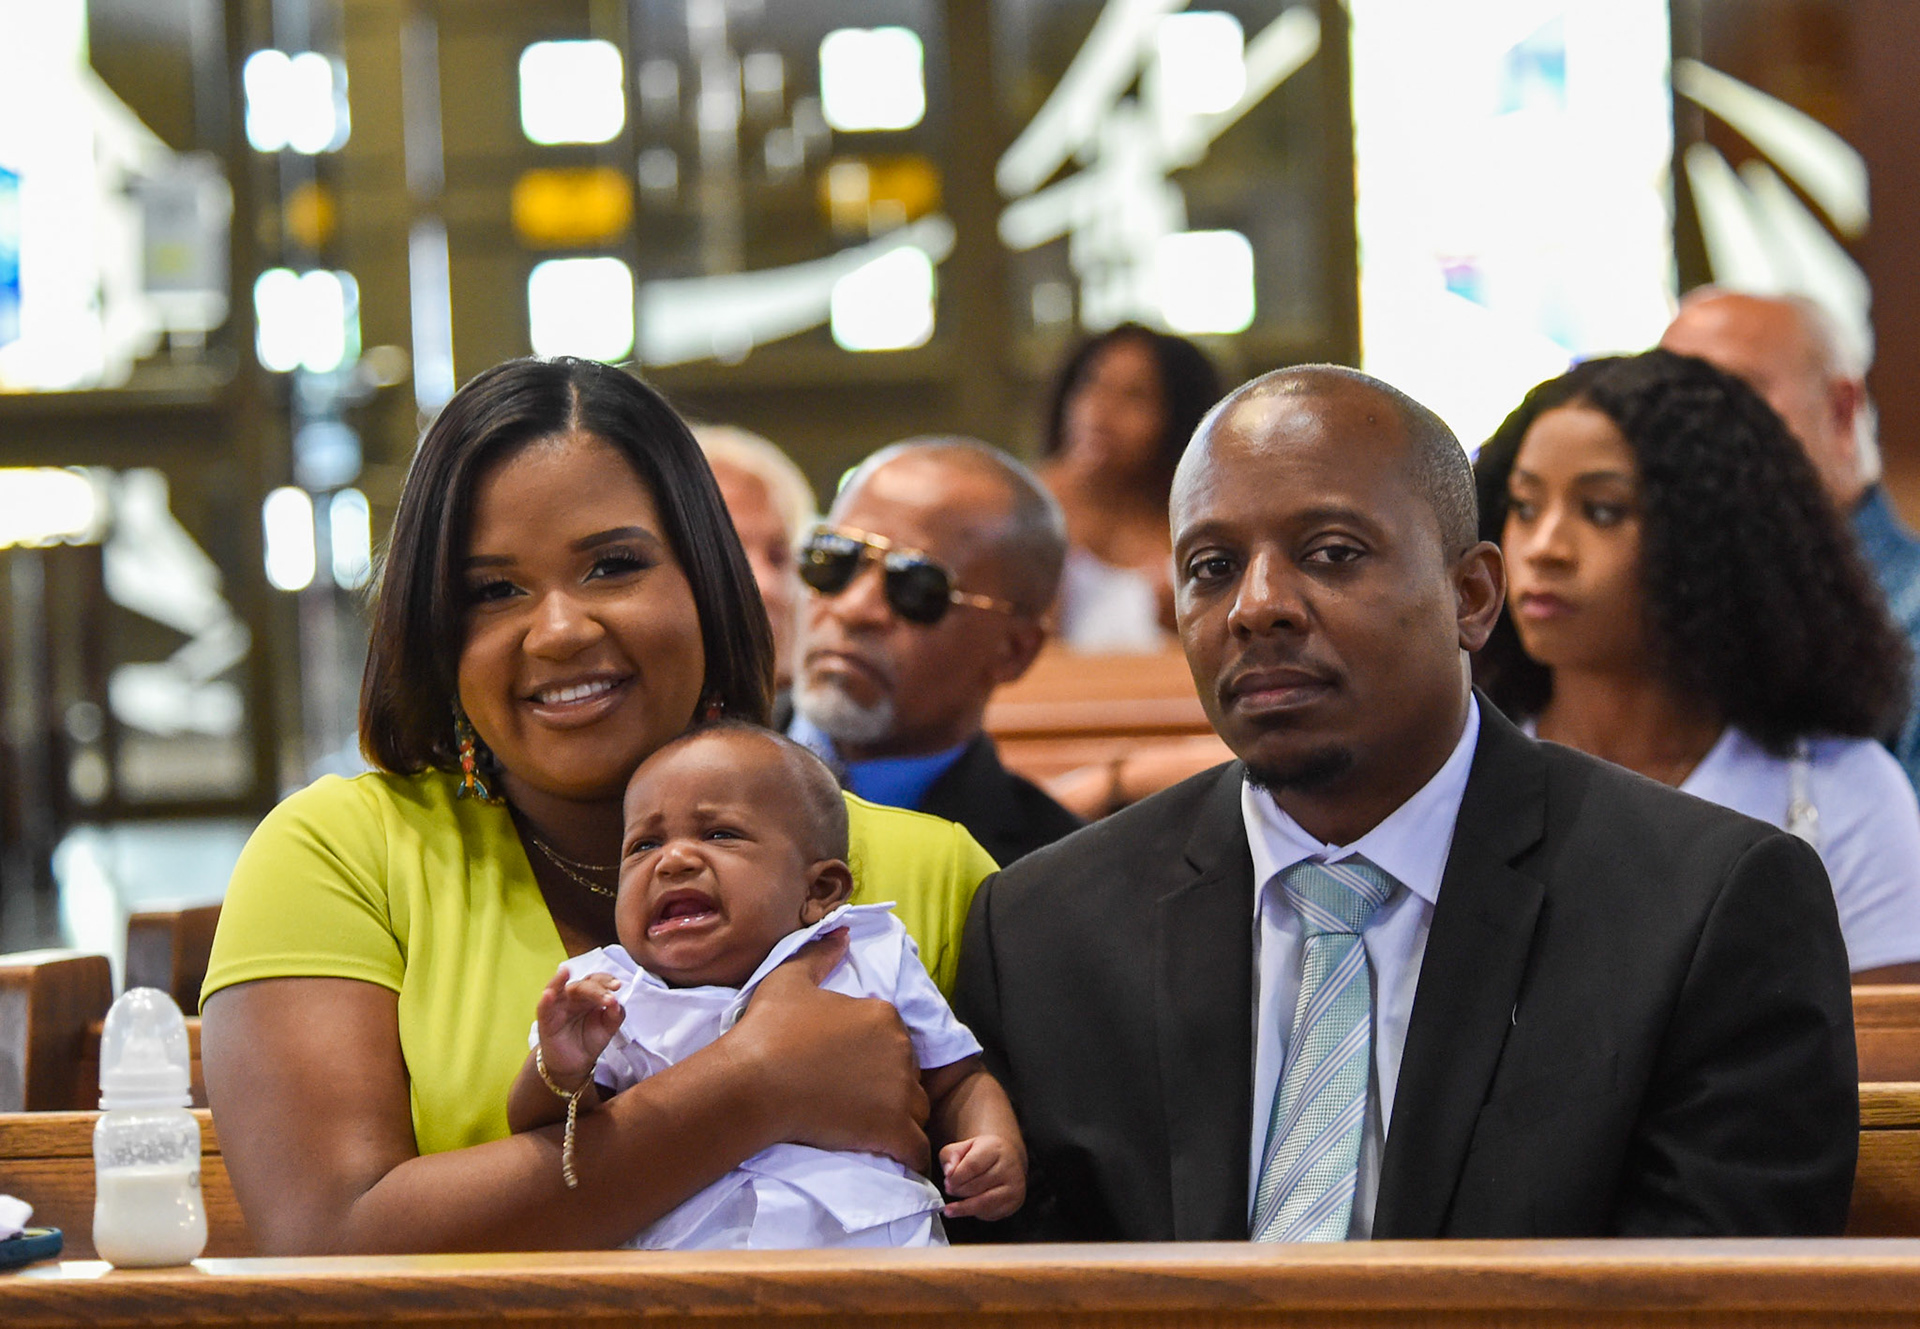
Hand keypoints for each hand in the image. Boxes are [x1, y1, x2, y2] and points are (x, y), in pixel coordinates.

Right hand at [535, 969, 622, 1088]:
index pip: (596, 981)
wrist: (575, 1064)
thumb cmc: (590, 1040)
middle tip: (608, 999)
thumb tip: (616, 1003)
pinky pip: (543, 1008)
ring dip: (560, 981)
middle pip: (581, 985)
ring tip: (565, 972)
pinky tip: (548, 994)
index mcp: (589, 995)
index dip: (607, 980)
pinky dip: (545, 1000)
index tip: (617, 986)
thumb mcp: (608, 1027)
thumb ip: (615, 1014)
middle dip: (596, 989)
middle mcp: (572, 997)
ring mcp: (557, 1007)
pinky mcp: (546, 1020)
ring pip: (557, 988)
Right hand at [731, 930, 930, 1172]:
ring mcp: (900, 1092)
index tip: (849, 1071)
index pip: (895, 1039)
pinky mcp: (892, 1130)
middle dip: (891, 1088)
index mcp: (883, 1014)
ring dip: (900, 1120)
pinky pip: (916, 1147)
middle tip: (855, 1102)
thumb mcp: (789, 979)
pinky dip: (909, 1154)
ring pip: (917, 1110)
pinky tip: (892, 1157)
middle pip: (910, 1074)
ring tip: (867, 1129)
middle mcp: (901, 1050)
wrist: (751, 1083)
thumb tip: (843, 931)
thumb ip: (820, 954)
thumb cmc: (768, 1030)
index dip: (875, 1056)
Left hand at [939, 1134, 1025, 1219]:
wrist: (1005, 1159)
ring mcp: (1014, 1186)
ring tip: (952, 1207)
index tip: (947, 1182)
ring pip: (983, 1203)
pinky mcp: (1015, 1202)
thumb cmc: (981, 1154)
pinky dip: (976, 1213)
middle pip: (976, 1186)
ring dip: (964, 1207)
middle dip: (958, 1191)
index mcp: (995, 1148)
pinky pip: (990, 1213)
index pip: (972, 1166)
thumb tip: (949, 1172)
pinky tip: (971, 1205)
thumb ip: (950, 1156)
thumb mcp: (962, 1148)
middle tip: (950, 1189)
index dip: (956, 1178)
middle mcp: (1009, 1166)